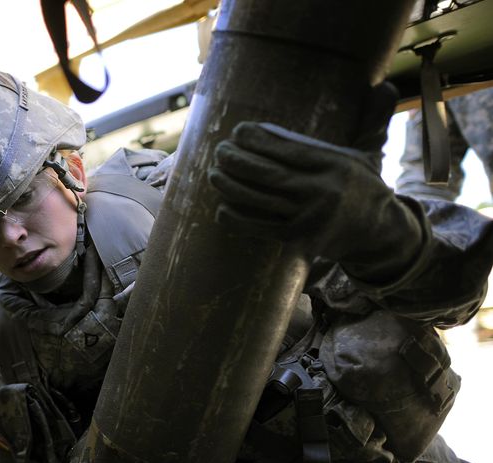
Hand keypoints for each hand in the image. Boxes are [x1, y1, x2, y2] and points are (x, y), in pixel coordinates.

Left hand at [208, 84, 425, 283]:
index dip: (259, 139)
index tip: (239, 131)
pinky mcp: (297, 240)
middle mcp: (321, 191)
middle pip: (268, 173)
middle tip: (219, 151)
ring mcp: (307, 218)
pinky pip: (259, 227)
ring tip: (214, 174)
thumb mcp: (373, 153)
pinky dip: (237, 218)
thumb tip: (386, 85)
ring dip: (231, 186)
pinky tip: (221, 208)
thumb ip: (373, 120)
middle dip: (237, 160)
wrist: (380, 235)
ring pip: (259, 199)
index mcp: (335, 165)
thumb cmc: (367, 189)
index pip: (289, 148)